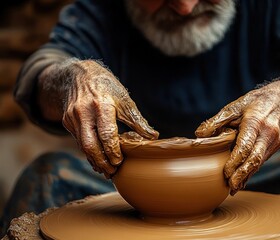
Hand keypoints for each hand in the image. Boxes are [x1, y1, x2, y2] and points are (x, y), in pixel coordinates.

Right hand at [61, 60, 158, 177]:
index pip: (106, 134)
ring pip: (83, 146)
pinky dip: (89, 152)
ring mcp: (72, 117)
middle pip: (90, 145)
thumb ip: (137, 120)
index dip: (113, 151)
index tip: (120, 162)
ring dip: (95, 160)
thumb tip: (153, 136)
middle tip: (112, 172)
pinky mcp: (66, 121)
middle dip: (102, 162)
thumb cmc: (106, 87)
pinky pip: (79, 141)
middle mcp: (83, 112)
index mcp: (101, 105)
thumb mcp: (124, 99)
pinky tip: (98, 159)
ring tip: (106, 170)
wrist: (78, 75)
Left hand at [195, 80, 279, 194]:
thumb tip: (199, 134)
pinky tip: (242, 180)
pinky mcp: (276, 147)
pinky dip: (251, 171)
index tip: (225, 173)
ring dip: (246, 176)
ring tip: (233, 188)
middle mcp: (268, 134)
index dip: (235, 161)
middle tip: (230, 188)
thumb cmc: (256, 102)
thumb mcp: (236, 106)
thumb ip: (217, 120)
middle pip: (255, 159)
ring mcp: (274, 142)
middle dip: (242, 175)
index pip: (246, 146)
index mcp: (256, 122)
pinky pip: (262, 161)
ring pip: (259, 163)